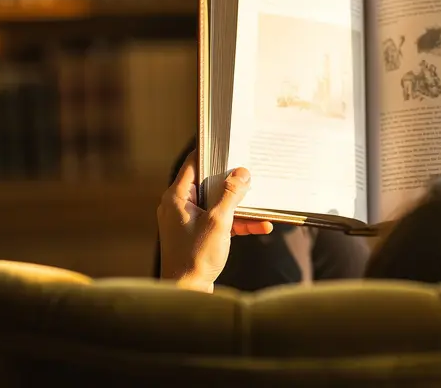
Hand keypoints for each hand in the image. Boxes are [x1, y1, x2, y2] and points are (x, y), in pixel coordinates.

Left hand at [156, 151, 272, 291]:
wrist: (187, 294)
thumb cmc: (196, 257)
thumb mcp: (219, 222)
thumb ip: (231, 195)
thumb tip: (242, 173)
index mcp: (177, 197)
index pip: (193, 163)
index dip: (212, 153)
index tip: (231, 146)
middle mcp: (180, 206)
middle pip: (209, 184)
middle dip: (233, 183)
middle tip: (252, 175)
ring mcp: (188, 221)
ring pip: (217, 204)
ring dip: (240, 207)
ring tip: (263, 207)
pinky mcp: (198, 235)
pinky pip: (220, 221)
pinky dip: (237, 223)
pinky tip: (261, 226)